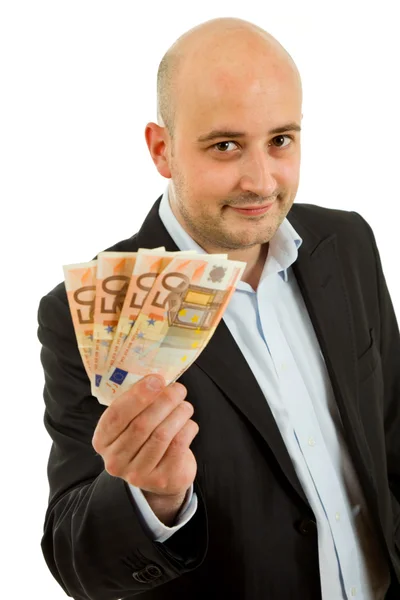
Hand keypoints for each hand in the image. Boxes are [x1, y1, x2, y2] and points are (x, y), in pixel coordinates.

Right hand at [92, 374, 198, 517]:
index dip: (138, 395)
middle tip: (179, 389)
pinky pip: (177, 447)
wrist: (161, 474)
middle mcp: (115, 461)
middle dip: (164, 401)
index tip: (157, 379)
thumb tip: (156, 379)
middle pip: (141, 425)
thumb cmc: (146, 438)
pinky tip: (189, 423)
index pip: (116, 415)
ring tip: (185, 405)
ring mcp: (137, 474)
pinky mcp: (161, 480)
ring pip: (161, 435)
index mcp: (102, 440)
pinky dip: (187, 429)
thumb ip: (138, 403)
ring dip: (178, 414)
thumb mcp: (132, 421)